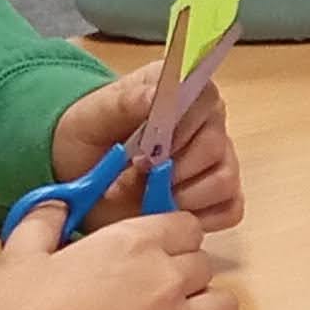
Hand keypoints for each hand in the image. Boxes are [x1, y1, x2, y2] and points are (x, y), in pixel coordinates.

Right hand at [0, 201, 235, 309]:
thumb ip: (43, 221)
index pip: (186, 225)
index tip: (148, 249)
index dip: (170, 235)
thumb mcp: (19, 259)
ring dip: (201, 305)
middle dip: (182, 269)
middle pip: (202, 263)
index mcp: (134, 244)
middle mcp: (167, 280)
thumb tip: (58, 202)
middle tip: (147, 286)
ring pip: (221, 304)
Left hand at [50, 61, 244, 233]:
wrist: (80, 176)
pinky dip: (200, 218)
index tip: (146, 149)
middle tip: (139, 177)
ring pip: (224, 181)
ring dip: (184, 196)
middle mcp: (209, 123)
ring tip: (151, 197)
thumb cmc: (88, 139)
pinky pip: (229, 210)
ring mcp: (220, 161)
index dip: (179, 128)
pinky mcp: (221, 197)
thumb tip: (157, 95)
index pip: (206, 100)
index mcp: (184, 91)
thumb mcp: (91, 118)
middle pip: (216, 146)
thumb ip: (123, 103)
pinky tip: (168, 214)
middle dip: (174, 169)